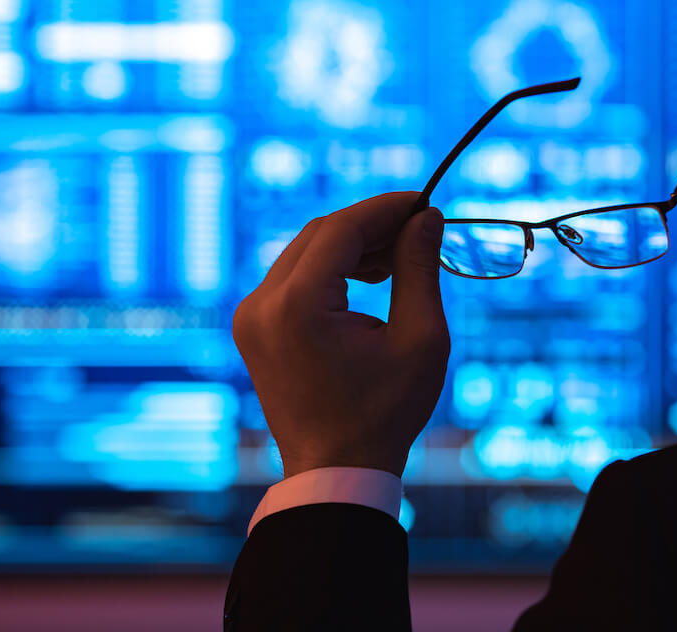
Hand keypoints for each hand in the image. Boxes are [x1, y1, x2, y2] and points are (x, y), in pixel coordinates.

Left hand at [232, 191, 449, 477]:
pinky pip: (293, 277)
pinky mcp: (254, 328)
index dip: (387, 209)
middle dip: (371, 225)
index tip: (425, 203)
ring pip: (305, 251)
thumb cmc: (385, 413)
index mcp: (298, 306)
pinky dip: (331, 269)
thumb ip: (419, 269)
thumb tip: (425, 218)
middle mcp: (262, 304)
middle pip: (320, 234)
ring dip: (352, 246)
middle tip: (418, 231)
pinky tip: (369, 280)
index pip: (342, 229)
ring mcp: (251, 316)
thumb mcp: (420, 338)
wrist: (336, 473)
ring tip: (398, 262)